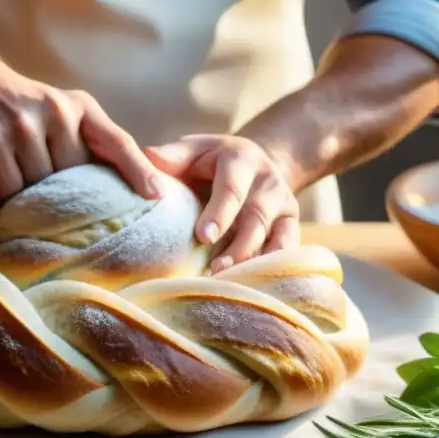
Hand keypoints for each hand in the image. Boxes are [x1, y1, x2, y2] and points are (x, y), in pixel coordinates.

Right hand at [0, 55, 161, 219]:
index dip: (137, 169)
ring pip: (21, 196)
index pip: (114, 141)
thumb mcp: (67, 107)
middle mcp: (37, 117)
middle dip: (53, 192)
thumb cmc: (28, 103)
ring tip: (13, 184)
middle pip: (61, 184)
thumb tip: (145, 185)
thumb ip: (99, 139)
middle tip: (40, 184)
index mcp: (70, 107)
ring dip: (18, 202)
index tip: (155, 194)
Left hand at [145, 135, 299, 272]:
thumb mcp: (194, 149)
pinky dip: (271, 271)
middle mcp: (269, 183)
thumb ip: (172, 156)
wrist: (256, 163)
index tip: (203, 237)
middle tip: (214, 270)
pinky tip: (250, 288)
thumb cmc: (212, 160)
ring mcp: (284, 206)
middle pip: (257, 218)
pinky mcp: (291, 226)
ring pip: (275, 238)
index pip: (233, 188)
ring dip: (252, 263)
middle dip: (238, 247)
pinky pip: (287, 251)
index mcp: (242, 160)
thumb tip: (147, 158)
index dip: (220, 213)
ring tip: (227, 284)